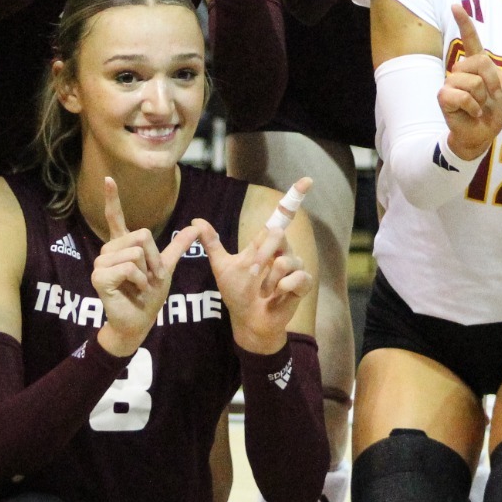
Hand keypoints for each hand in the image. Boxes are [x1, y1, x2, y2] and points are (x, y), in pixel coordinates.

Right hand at [92, 176, 195, 356]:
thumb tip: (197, 226)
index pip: (116, 217)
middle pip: (141, 235)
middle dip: (154, 259)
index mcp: (122, 246)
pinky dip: (140, 281)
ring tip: (140, 286)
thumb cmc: (149, 296)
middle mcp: (109, 251)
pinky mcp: (99, 276)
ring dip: (147, 273)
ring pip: (136, 252)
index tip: (108, 178)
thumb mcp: (167, 267)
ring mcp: (101, 263)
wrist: (140, 321)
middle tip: (149, 278)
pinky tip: (134, 291)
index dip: (112, 198)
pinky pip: (129, 268)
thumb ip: (178, 246)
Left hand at [202, 179, 315, 354]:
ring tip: (263, 291)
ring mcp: (296, 267)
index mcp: (267, 242)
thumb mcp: (221, 266)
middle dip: (261, 256)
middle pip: (277, 235)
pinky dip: (282, 288)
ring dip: (268, 279)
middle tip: (252, 273)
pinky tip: (276, 296)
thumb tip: (195, 220)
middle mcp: (284, 250)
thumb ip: (212, 243)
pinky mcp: (303, 284)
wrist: (248, 321)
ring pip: (286, 260)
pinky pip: (297, 278)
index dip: (295, 195)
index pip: (282, 215)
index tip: (306, 180)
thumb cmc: (238, 293)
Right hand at [438, 5, 501, 160]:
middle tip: (492, 96)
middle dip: (493, 82)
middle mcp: (461, 70)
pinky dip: (474, 108)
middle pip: (481, 62)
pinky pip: (464, 96)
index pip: (471, 39)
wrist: (483, 133)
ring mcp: (450, 83)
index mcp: (477, 65)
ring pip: (473, 81)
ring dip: (483, 98)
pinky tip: (473, 113)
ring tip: (480, 107)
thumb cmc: (495, 109)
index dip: (464, 22)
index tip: (456, 5)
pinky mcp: (444, 97)